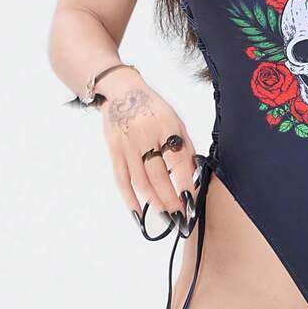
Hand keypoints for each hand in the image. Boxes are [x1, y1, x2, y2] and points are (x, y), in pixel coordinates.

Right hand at [98, 68, 198, 233]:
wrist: (122, 93)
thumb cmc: (154, 109)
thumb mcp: (175, 120)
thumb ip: (184, 146)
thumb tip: (193, 175)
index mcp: (166, 125)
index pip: (178, 159)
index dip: (185, 181)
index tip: (192, 199)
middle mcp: (145, 135)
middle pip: (158, 174)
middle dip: (171, 198)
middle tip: (180, 215)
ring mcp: (127, 145)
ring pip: (140, 181)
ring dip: (154, 201)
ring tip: (166, 216)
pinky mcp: (114, 152)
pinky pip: (121, 180)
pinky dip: (129, 199)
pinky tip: (138, 213)